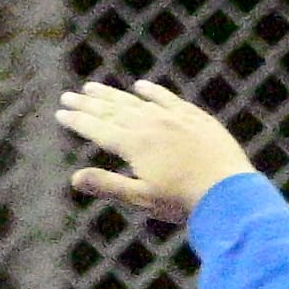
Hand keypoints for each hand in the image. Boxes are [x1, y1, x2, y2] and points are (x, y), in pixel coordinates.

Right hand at [60, 80, 254, 226]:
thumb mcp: (142, 199)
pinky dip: (152, 92)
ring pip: (135, 102)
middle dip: (87, 104)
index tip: (60, 113)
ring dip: (112, 95)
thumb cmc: (183, 201)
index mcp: (134, 145)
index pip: (98, 129)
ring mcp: (172, 118)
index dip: (77, 121)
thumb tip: (74, 178)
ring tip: (92, 87)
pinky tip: (141, 87)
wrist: (228, 191)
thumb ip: (108, 185)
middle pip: (112, 111)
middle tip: (67, 96)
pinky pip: (168, 99)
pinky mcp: (194, 118)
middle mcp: (150, 125)